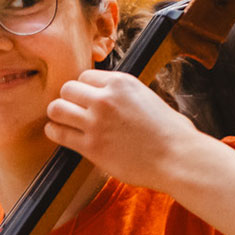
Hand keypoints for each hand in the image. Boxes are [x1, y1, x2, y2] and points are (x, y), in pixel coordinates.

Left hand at [45, 71, 199, 192]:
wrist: (178, 158)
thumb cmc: (172, 133)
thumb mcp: (148, 99)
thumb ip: (125, 96)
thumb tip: (113, 99)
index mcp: (121, 83)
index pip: (85, 76)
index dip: (85, 89)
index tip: (86, 100)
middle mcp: (105, 98)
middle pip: (67, 89)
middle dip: (69, 100)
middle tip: (74, 112)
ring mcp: (96, 122)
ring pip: (57, 108)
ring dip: (58, 115)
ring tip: (63, 122)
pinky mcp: (91, 146)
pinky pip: (59, 133)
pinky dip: (56, 133)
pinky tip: (60, 135)